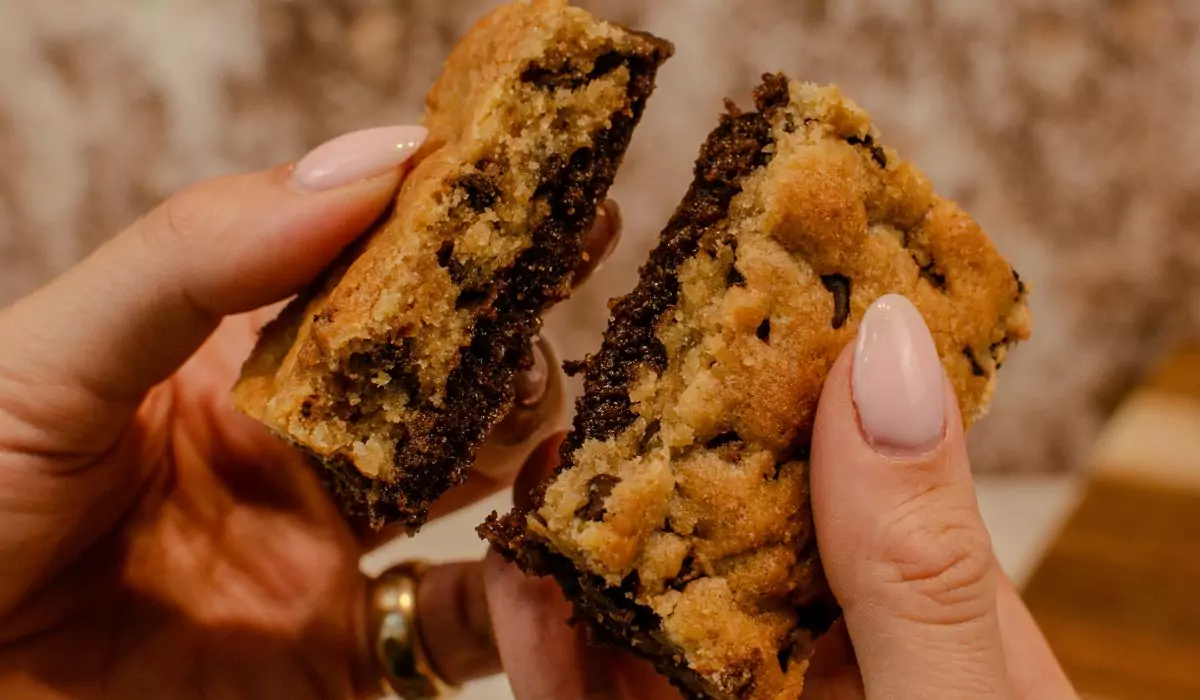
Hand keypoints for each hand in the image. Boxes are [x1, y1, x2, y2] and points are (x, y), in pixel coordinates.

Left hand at [0, 125, 619, 698]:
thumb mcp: (56, 357)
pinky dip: (525, 593)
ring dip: (530, 434)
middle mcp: (303, 444)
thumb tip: (374, 159)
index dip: (450, 220)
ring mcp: (334, 548)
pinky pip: (467, 620)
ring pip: (475, 477)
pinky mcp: (349, 650)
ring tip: (569, 400)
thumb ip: (198, 257)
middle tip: (584, 252)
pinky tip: (544, 546)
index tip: (533, 169)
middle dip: (516, 311)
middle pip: (443, 367)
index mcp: (236, 358)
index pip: (368, 270)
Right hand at [483, 295, 1078, 698]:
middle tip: (582, 393)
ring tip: (537, 498)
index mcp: (919, 612)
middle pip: (716, 524)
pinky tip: (523, 600)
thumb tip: (887, 346)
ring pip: (632, 604)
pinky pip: (582, 690)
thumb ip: (920, 559)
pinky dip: (546, 647)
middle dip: (645, 460)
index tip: (714, 296)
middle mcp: (816, 652)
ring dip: (576, 548)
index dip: (781, 377)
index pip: (843, 462)